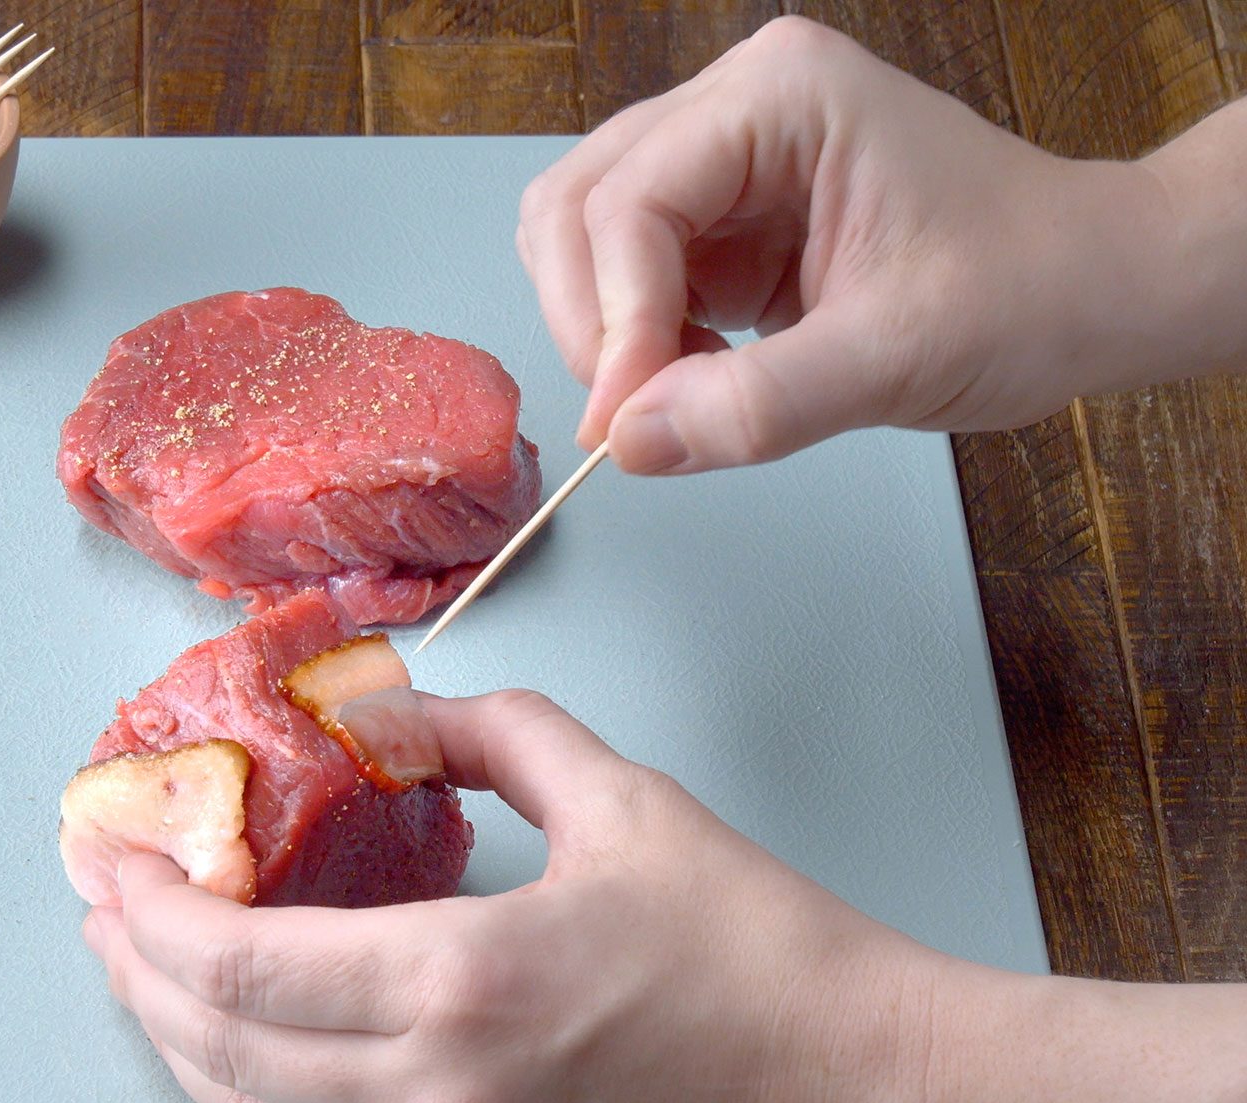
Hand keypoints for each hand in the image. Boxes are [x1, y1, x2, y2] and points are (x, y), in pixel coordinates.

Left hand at [82, 690, 944, 1102]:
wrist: (859, 1099)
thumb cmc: (760, 955)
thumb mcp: (625, 802)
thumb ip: (493, 735)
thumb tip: (395, 713)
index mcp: (463, 983)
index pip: (237, 964)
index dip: (149, 913)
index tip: (115, 857)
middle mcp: (436, 1093)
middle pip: (217, 1046)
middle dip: (133, 972)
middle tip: (101, 904)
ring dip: (180, 1038)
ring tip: (142, 971)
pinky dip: (261, 1090)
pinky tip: (249, 1041)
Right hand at [516, 16, 1175, 474]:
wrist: (1090, 289)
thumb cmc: (1028, 288)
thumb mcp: (896, 356)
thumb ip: (756, 403)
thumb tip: (631, 440)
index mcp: (782, 97)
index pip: (633, 199)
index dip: (613, 317)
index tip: (625, 421)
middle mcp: (737, 107)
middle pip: (577, 203)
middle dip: (589, 319)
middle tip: (629, 416)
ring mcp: (724, 160)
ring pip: (583, 236)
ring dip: (604, 330)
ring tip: (678, 392)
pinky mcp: (723, 219)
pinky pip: (627, 277)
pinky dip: (634, 342)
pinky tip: (699, 379)